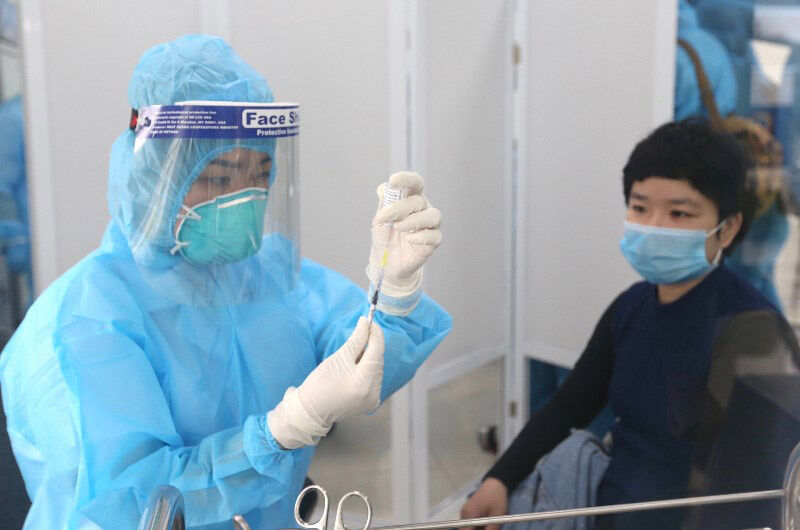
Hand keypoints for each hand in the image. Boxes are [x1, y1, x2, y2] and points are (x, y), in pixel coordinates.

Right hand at [267, 318, 383, 448]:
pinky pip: (374, 379)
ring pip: (377, 369)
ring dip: (369, 357)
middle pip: (378, 360)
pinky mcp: (371, 402)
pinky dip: (368, 370)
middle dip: (372, 345)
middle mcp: (374, 392)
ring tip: (355, 353)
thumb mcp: (338, 358)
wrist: (311, 410)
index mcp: (364, 381)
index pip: (377, 350)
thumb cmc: (320, 383)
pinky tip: (356, 367)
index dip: (375, 334)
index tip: (370, 321)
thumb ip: (356, 340)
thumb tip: (366, 322)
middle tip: (363, 331)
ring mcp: (374, 399)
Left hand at [367, 172, 441, 309]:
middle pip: (419, 201)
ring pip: (433, 215)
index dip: (407, 179)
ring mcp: (430, 225)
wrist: (386, 262)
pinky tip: (409, 239)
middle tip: (382, 217)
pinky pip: (434, 235)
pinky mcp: (433, 241)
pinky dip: (421, 236)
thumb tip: (384, 188)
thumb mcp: (380, 219)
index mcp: (411, 199)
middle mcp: (424, 209)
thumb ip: (384, 204)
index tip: (393, 180)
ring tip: (397, 227)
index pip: (416, 183)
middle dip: (399, 207)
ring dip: (413, 220)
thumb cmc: (385, 236)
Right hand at [459, 478, 508, 529]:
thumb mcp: (497, 517)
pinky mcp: (468, 510)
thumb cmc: (497, 498)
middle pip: (465, 528)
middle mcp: (464, 513)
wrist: (495, 483)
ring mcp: (465, 511)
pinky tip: (485, 521)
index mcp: (469, 514)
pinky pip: (469, 521)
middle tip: (487, 527)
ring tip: (488, 523)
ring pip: (467, 526)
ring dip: (476, 527)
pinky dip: (476, 524)